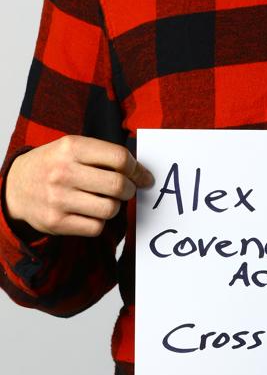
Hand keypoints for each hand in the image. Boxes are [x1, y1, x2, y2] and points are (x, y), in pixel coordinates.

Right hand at [5, 135, 153, 237]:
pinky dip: (100, 222)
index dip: (137, 169)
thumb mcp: (73, 146)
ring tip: (107, 200)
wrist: (16, 186)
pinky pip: (95, 228)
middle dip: (130, 189)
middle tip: (129, 189)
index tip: (143, 176)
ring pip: (109, 209)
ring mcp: (59, 199)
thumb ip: (104, 154)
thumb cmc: (54, 163)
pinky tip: (92, 213)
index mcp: (72, 147)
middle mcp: (64, 172)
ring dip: (115, 206)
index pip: (120, 158)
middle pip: (117, 185)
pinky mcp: (56, 222)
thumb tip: (141, 172)